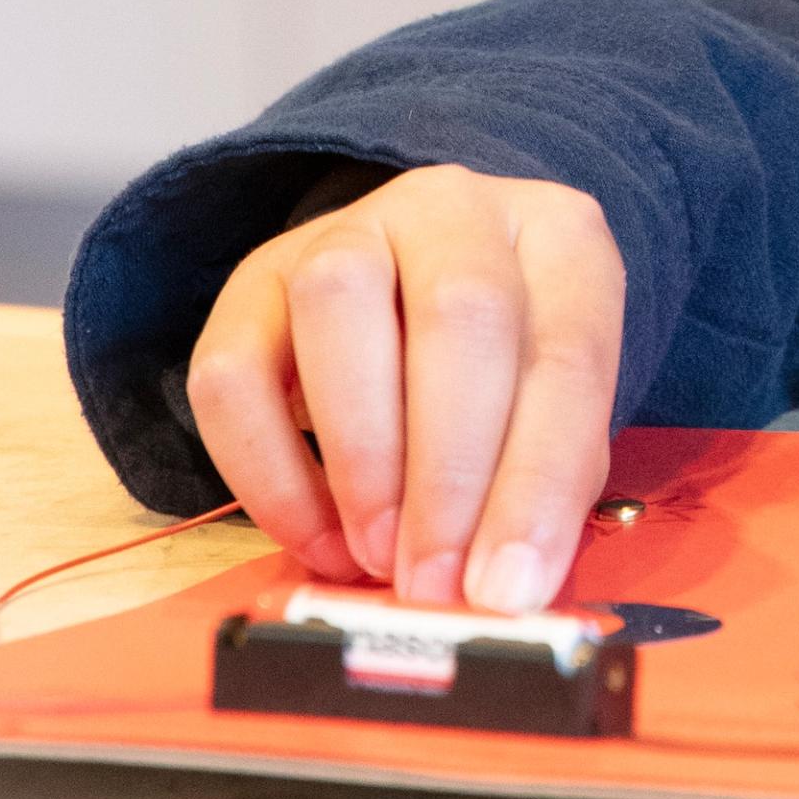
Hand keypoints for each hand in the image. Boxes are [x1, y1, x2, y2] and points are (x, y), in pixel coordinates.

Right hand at [184, 164, 627, 610]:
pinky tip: (316, 537)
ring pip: (338, 307)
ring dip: (361, 457)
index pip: (567, 349)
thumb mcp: (555, 412)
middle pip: (458, 316)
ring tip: (378, 554)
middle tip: (436, 582)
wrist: (419, 300)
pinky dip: (268, 472)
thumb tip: (503, 589)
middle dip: (449, 473)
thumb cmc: (507, 374)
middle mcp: (453, 209)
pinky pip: (231, 374)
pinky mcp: (254, 283)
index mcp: (559, 234)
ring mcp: (346, 231)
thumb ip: (542, 486)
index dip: (539, 479)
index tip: (509, 586)